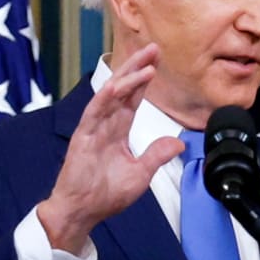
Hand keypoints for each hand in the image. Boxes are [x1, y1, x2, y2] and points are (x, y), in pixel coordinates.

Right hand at [35, 45, 184, 251]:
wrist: (82, 211)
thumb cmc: (105, 195)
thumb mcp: (139, 175)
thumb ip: (156, 155)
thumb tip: (178, 142)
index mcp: (118, 130)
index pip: (133, 98)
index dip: (144, 79)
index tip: (156, 61)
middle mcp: (106, 123)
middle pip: (123, 88)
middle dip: (137, 67)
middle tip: (153, 48)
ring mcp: (93, 127)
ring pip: (111, 94)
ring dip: (127, 77)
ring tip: (143, 61)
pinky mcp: (83, 135)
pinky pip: (94, 111)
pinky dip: (105, 97)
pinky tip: (116, 85)